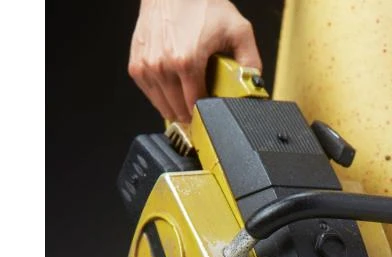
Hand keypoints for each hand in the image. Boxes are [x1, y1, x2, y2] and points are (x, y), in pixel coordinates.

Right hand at [129, 0, 261, 122]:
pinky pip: (150, 95)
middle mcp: (162, 66)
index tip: (213, 108)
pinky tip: (174, 86)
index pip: (197, 107)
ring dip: (177, 106)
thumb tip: (254, 86)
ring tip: (189, 93)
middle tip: (203, 100)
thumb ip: (251, 62)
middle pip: (179, 111)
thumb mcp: (238, 30)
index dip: (208, 112)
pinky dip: (162, 96)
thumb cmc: (201, 4)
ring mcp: (146, 68)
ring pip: (164, 108)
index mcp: (186, 62)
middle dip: (193, 111)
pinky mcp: (136, 66)